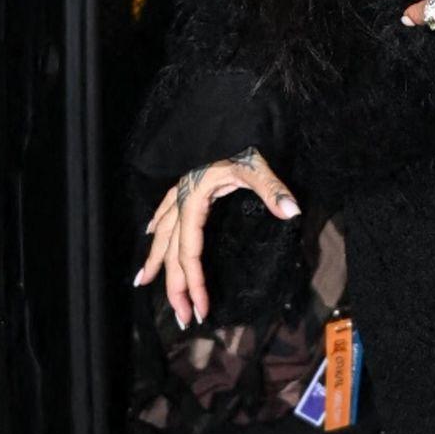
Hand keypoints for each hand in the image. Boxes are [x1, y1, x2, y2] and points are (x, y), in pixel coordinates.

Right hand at [134, 146, 299, 328]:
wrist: (233, 116)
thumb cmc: (243, 140)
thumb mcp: (258, 165)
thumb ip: (273, 190)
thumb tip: (292, 212)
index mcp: (194, 200)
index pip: (190, 253)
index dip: (194, 284)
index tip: (203, 310)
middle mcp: (182, 199)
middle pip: (172, 251)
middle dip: (174, 287)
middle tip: (182, 317)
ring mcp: (181, 191)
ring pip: (163, 234)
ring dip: (156, 261)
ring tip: (142, 282)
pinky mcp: (186, 184)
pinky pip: (165, 211)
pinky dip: (157, 227)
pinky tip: (150, 235)